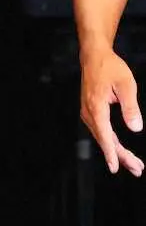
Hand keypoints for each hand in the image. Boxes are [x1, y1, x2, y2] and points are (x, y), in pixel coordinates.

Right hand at [80, 45, 143, 175]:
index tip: (115, 167)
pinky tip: (120, 148)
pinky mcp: (90, 111)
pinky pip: (100, 131)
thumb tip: (136, 128)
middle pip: (105, 140)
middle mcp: (89, 113)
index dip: (111, 153)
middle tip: (137, 169)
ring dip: (117, 151)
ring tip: (133, 163)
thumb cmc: (110, 68)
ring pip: (103, 137)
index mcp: (96, 107)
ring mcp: (88, 112)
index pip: (105, 135)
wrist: (94, 56)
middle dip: (121, 156)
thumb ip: (131, 107)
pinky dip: (111, 142)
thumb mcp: (126, 85)